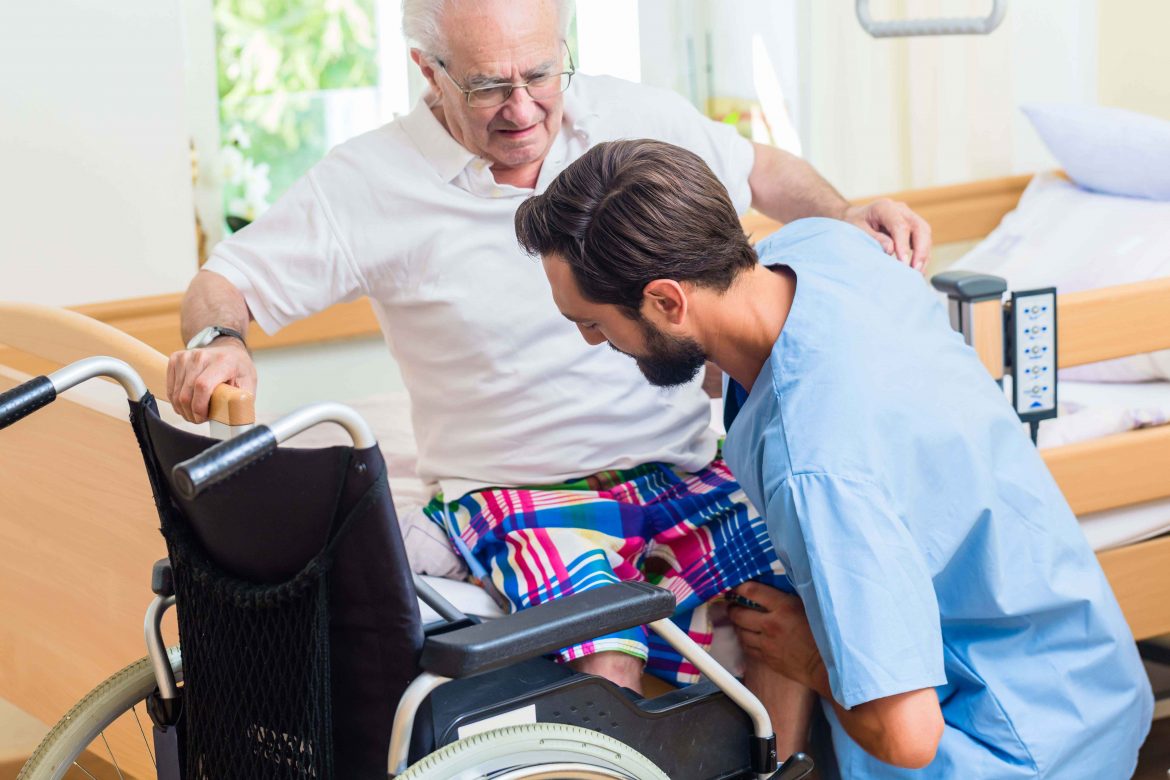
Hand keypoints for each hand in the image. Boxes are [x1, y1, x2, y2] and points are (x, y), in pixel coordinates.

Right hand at [167, 339, 256, 422]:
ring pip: (176, 393)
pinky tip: (188, 403)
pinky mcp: (176, 359)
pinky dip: (176, 400)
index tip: (203, 417)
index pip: (202, 386)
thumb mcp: (249, 385)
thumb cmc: (239, 370)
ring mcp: (187, 356)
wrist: (229, 351)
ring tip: (195, 413)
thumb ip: (242, 401)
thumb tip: (236, 420)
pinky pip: (171, 388)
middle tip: (200, 419)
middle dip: (191, 413)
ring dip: (183, 409)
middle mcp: (202, 356)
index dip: (199, 407)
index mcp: (223, 362)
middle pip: (186, 393)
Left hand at [727, 582, 829, 696]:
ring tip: (741, 620)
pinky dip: (745, 640)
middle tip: (734, 604)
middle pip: (739, 613)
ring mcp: (766, 643)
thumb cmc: (823, 635)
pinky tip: (749, 636)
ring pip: (740, 631)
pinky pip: (747, 647)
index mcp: (783, 607)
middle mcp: (771, 625)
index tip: (736, 587)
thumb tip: (773, 590)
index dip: (739, 587)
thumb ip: (788, 598)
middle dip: (733, 607)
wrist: (826, 666)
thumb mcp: (809, 607)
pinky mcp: (766, 658)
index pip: (751, 591)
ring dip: (738, 624)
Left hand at [842, 199, 931, 272]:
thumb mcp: (857, 230)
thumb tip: (891, 249)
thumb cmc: (853, 223)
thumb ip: (873, 238)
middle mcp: (900, 210)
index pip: (900, 226)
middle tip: (915, 270)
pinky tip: (918, 268)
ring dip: (924, 254)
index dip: (903, 245)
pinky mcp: (912, 227)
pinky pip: (923, 239)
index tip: (903, 262)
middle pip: (920, 227)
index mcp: (884, 207)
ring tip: (918, 273)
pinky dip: (923, 254)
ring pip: (925, 233)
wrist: (854, 216)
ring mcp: (908, 217)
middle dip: (921, 250)